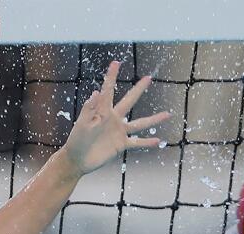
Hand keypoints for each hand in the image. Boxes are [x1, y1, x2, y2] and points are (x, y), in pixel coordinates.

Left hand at [57, 61, 169, 176]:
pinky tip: (158, 141)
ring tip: (167, 114)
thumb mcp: (81, 124)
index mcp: (102, 111)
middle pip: (129, 101)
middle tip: (148, 78)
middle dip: (138, 89)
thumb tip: (96, 92)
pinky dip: (146, 142)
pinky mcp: (120, 145)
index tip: (116, 63)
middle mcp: (114, 119)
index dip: (111, 77)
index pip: (108, 91)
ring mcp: (119, 132)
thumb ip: (89, 110)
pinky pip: (136, 142)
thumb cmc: (76, 141)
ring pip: (140, 123)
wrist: (77, 159)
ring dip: (154, 119)